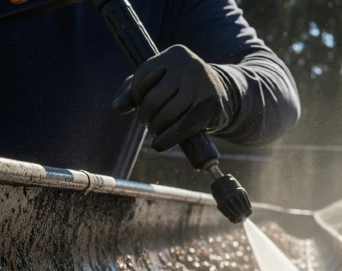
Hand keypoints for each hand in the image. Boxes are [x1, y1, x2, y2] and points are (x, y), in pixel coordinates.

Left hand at [113, 45, 232, 152]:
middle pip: (153, 99)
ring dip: (156, 129)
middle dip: (145, 117)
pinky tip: (159, 145)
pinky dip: (167, 140)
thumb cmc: (184, 87)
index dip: (136, 97)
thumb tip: (117, 107)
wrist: (224, 95)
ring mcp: (202, 86)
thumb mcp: (160, 81)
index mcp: (175, 54)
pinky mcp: (211, 107)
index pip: (142, 77)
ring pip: (166, 115)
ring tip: (157, 131)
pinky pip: (182, 128)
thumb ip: (134, 90)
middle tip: (149, 123)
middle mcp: (190, 66)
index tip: (141, 105)